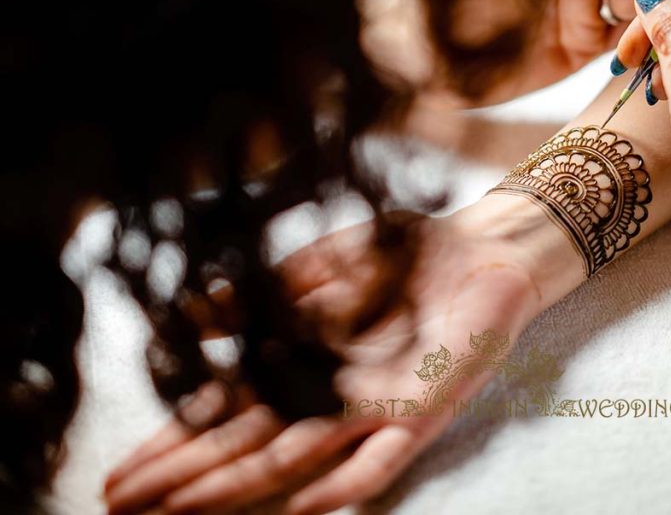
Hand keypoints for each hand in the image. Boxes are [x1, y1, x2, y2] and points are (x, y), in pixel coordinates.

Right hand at [104, 195, 580, 514]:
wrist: (483, 250)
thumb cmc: (404, 257)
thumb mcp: (325, 262)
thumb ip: (267, 292)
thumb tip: (198, 314)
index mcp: (302, 358)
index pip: (224, 407)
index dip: (172, 438)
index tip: (122, 468)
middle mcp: (328, 394)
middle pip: (244, 440)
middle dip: (184, 473)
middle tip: (121, 504)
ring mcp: (372, 407)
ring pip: (295, 456)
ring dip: (238, 485)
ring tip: (182, 512)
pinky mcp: (423, 410)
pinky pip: (381, 458)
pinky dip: (344, 484)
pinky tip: (302, 509)